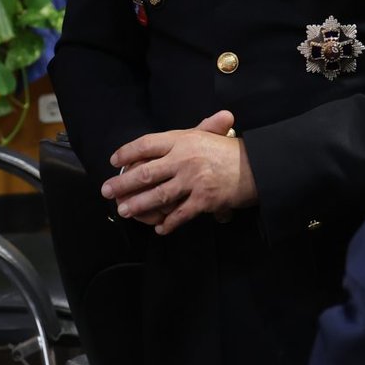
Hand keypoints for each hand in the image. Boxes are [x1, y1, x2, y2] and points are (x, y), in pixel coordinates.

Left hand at [105, 110, 252, 233]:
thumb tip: (163, 140)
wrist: (259, 166)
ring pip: (158, 195)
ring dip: (138, 205)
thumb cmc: (231, 150)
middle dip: (123, 183)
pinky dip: (168, 223)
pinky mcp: (204, 200)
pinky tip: (159, 229)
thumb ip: (183, 137)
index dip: (128, 152)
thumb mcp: (209, 134)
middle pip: (146, 172)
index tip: (114, 161)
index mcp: (184, 140)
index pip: (147, 144)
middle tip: (106, 191)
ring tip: (124, 211)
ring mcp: (193, 180)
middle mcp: (184, 159)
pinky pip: (180, 214)